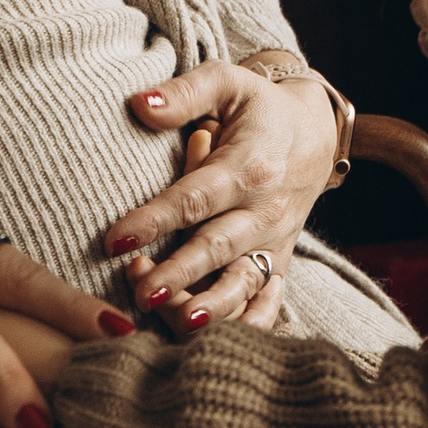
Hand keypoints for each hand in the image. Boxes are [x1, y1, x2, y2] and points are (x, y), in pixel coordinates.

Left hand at [104, 58, 341, 334]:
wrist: (313, 131)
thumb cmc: (257, 106)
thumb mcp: (227, 83)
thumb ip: (184, 92)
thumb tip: (139, 104)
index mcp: (249, 166)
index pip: (195, 197)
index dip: (155, 219)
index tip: (115, 240)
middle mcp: (266, 209)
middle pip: (218, 247)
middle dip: (180, 273)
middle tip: (141, 293)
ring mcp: (275, 240)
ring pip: (244, 282)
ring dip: (212, 306)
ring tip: (177, 323)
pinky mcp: (280, 260)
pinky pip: (268, 301)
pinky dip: (248, 325)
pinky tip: (216, 345)